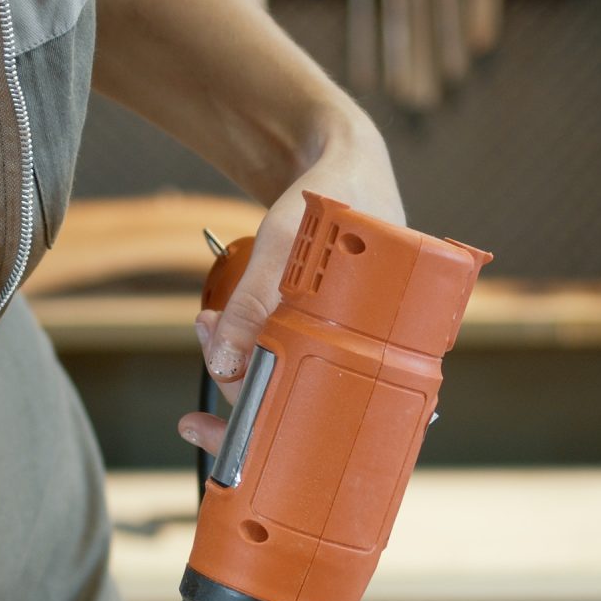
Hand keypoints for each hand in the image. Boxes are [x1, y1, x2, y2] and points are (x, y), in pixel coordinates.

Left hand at [178, 113, 403, 455]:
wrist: (346, 158)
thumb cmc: (335, 198)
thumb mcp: (288, 244)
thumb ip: (255, 303)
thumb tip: (226, 367)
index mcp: (393, 353)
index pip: (333, 427)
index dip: (274, 442)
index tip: (221, 442)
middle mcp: (376, 358)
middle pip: (304, 409)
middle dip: (243, 389)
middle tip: (208, 353)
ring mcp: (351, 344)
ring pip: (290, 383)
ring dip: (239, 364)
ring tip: (207, 329)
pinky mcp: (327, 329)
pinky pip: (286, 357)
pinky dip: (249, 348)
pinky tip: (218, 336)